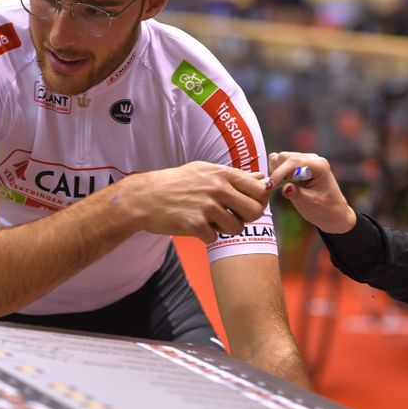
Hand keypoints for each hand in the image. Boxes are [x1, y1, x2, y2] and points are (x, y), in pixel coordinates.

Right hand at [122, 161, 269, 242]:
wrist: (145, 197)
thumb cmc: (176, 183)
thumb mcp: (204, 170)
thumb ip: (234, 176)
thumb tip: (261, 178)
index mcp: (222, 174)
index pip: (259, 190)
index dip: (258, 201)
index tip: (247, 204)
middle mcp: (217, 189)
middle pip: (254, 212)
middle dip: (246, 218)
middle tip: (232, 216)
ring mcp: (207, 207)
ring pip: (237, 228)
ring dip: (226, 228)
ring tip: (210, 220)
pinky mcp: (195, 225)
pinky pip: (215, 237)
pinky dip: (206, 235)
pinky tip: (195, 225)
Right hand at [267, 151, 354, 233]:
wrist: (333, 214)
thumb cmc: (325, 210)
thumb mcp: (310, 204)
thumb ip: (296, 194)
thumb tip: (284, 186)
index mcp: (319, 166)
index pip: (293, 162)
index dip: (279, 173)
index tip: (270, 186)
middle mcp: (312, 159)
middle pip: (285, 157)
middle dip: (277, 172)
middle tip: (273, 188)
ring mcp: (306, 161)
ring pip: (282, 159)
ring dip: (277, 172)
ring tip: (278, 187)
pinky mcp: (300, 166)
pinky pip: (283, 164)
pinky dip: (279, 173)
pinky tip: (281, 184)